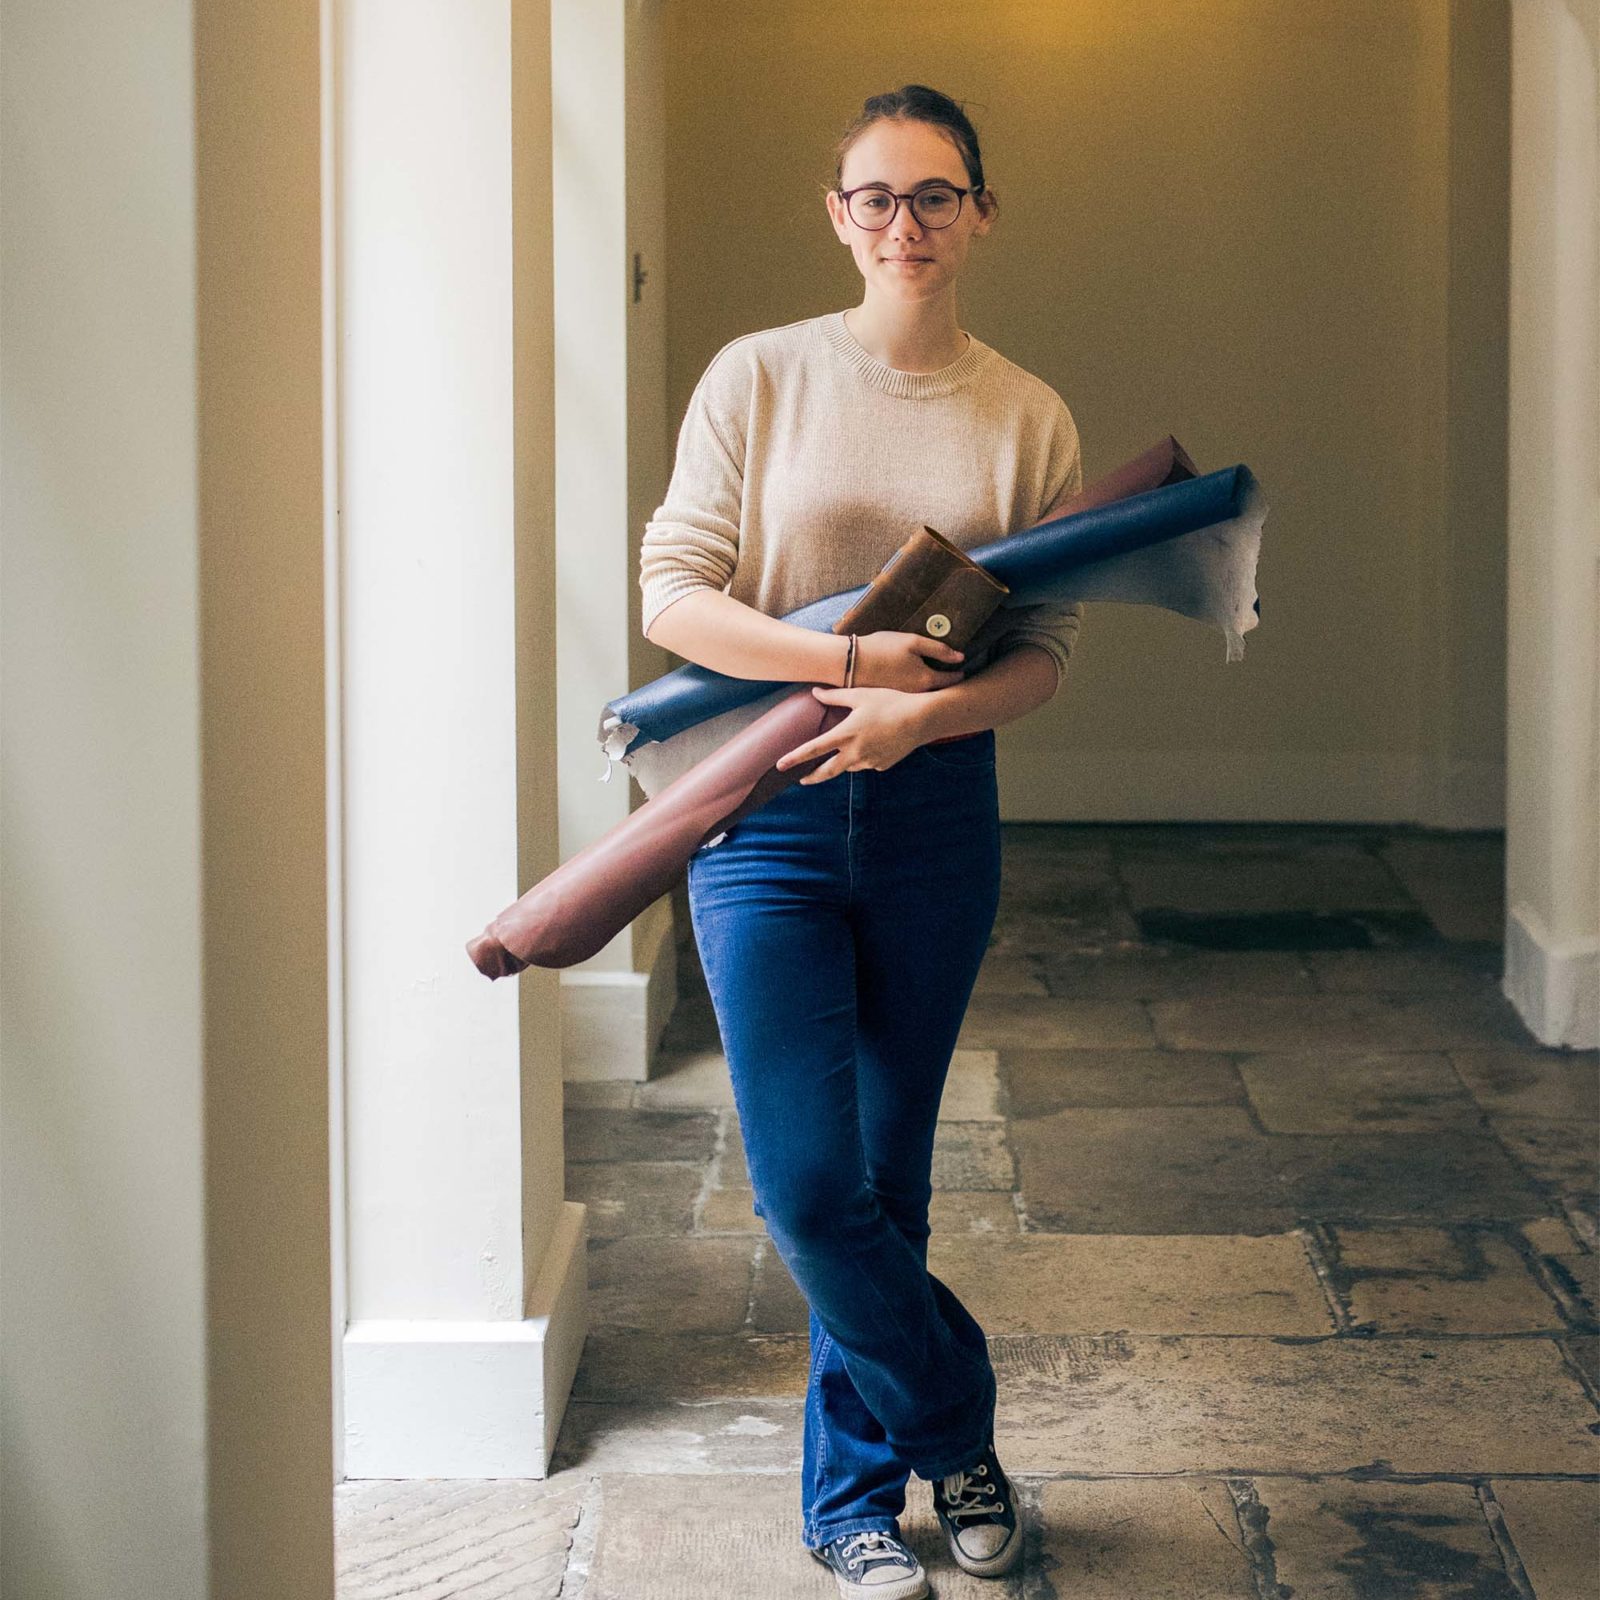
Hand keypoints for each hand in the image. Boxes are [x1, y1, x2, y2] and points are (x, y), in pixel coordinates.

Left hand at [775, 686, 932, 783]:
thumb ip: (835, 697)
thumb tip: (815, 692)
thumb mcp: (860, 695)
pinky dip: (866, 755)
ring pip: (850, 765)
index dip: (795, 758)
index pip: (813, 749)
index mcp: (846, 734)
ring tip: (853, 743)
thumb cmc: (890, 701)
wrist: (921, 719)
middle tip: (800, 780)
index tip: (780, 765)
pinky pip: (868, 762)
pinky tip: (877, 741)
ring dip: (844, 760)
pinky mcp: (883, 765)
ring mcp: (869, 761)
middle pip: (827, 771)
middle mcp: (855, 752)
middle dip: (812, 777)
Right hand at [851, 630, 966, 691]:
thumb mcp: (913, 642)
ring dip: (933, 689)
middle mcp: (918, 695)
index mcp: (926, 679)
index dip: (961, 674)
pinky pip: (911, 698)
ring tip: (937, 679)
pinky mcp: (892, 701)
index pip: (952, 680)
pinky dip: (917, 692)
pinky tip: (913, 682)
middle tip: (956, 678)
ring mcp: (904, 700)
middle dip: (949, 685)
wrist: (850, 663)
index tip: (965, 671)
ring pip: (926, 696)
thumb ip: (939, 649)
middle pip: (940, 691)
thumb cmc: (882, 648)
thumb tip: (961, 657)